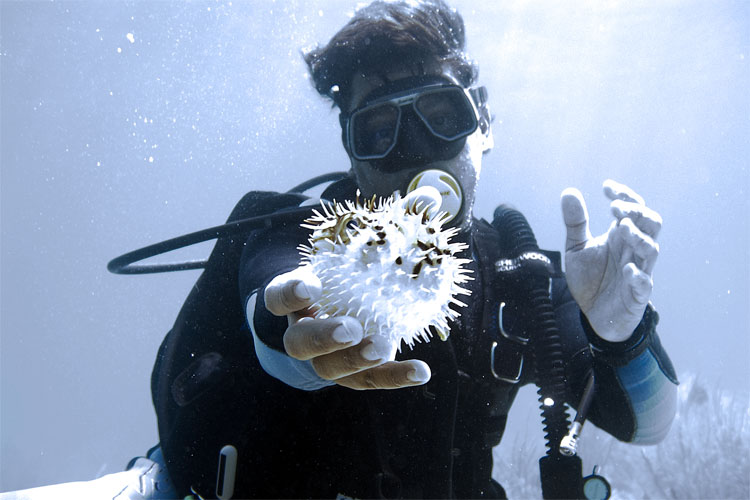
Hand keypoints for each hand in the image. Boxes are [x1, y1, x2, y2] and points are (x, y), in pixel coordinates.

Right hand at [264, 266, 430, 389]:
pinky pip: (371, 379)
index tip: (311, 286)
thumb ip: (348, 252)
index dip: (291, 294)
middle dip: (325, 338)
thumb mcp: (335, 264)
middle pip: (300, 343)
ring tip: (383, 349)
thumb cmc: (339, 279)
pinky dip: (396, 376)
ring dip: (358, 360)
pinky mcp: (354, 375)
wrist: (339, 312)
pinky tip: (421, 372)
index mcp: (292, 303)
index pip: (279, 298)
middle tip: (350, 330)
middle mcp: (301, 335)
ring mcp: (325, 360)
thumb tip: (385, 230)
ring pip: (331, 368)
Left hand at [561, 179, 660, 341]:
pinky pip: (645, 283)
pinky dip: (638, 275)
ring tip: (622, 228)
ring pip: (652, 249)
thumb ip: (575, 222)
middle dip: (637, 212)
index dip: (624, 195)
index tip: (606, 187)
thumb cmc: (590, 278)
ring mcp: (639, 270)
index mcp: (621, 235)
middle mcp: (633, 249)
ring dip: (639, 237)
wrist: (592, 314)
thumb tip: (569, 191)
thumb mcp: (577, 248)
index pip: (634, 208)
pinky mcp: (637, 294)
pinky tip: (626, 270)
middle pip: (651, 223)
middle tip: (614, 209)